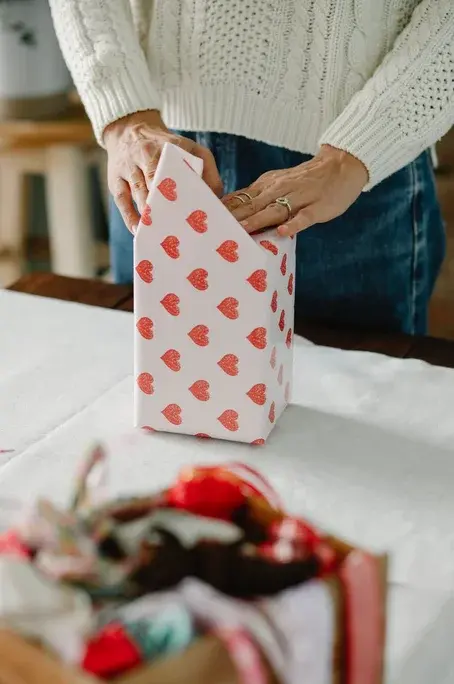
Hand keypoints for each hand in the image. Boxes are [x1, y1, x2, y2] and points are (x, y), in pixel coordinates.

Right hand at [104, 110, 222, 232]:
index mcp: (166, 147)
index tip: (191, 213)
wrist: (129, 129)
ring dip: (149, 215)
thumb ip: (207, 169)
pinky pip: (122, 202)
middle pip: (155, 185)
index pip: (175, 173)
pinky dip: (130, 218)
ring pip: (139, 194)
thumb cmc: (166, 146)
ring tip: (161, 235)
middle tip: (178, 229)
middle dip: (166, 208)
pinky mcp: (114, 180)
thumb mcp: (191, 148)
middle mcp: (145, 154)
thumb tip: (216, 198)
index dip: (182, 194)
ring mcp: (128, 168)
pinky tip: (140, 232)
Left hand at [222, 145, 368, 236]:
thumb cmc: (305, 180)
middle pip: (251, 205)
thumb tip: (231, 210)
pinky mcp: (317, 207)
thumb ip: (257, 197)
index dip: (223, 210)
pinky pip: (304, 217)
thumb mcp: (277, 184)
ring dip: (256, 221)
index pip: (240, 198)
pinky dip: (294, 224)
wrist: (340, 165)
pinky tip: (282, 233)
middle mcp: (278, 190)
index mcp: (267, 185)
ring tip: (241, 232)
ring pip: (274, 210)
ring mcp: (298, 198)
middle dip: (233, 218)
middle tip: (214, 230)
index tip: (204, 221)